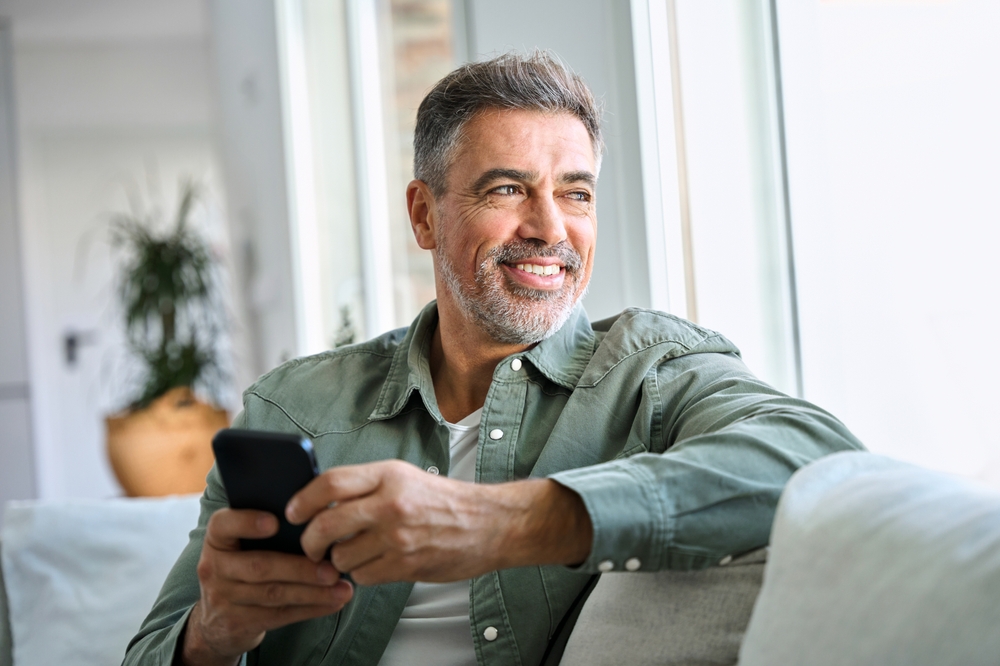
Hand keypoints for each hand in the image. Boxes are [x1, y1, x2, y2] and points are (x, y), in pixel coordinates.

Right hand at [181, 508, 353, 665]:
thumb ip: (269, 529)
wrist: (216, 619)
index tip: (275, 522)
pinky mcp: (238, 623)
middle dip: (300, 568)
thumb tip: (318, 513)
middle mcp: (214, 568)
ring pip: (273, 594)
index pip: (222, 525)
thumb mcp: (243, 545)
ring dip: (313, 592)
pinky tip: (334, 602)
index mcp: (217, 539)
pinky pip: (279, 615)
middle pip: (259, 567)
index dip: (247, 522)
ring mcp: (223, 598)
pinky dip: (311, 608)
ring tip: (341, 589)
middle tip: (332, 569)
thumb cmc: (244, 565)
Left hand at [285, 459, 592, 585]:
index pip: (329, 484)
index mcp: (389, 475)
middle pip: (325, 525)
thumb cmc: (444, 501)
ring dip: (339, 561)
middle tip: (310, 546)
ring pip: (341, 557)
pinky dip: (362, 573)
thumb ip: (366, 486)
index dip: (303, 500)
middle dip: (310, 541)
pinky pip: (363, 575)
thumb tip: (321, 501)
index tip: (293, 512)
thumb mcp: (405, 477)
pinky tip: (374, 563)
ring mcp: (398, 537)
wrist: (489, 524)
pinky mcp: (405, 564)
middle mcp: (391, 504)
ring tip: (352, 553)